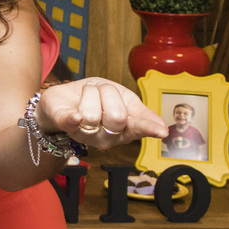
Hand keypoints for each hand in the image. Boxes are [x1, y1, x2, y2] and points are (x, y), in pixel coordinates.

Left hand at [37, 78, 167, 147]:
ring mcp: (86, 135)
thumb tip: (162, 128)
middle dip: (108, 93)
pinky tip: (76, 117)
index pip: (139, 129)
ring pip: (92, 114)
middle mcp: (107, 137)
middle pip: (117, 115)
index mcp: (125, 128)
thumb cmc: (99, 98)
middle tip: (101, 91)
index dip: (149, 129)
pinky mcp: (66, 127)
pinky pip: (71, 123)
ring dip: (90, 93)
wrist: (66, 97)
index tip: (161, 132)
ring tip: (87, 96)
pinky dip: (73, 119)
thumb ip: (142, 113)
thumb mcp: (124, 100)